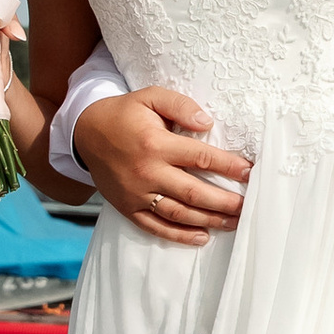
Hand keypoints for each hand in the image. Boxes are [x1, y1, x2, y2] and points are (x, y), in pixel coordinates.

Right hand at [75, 86, 251, 245]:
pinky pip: (155, 227)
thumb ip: (181, 106)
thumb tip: (207, 123)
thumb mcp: (150, 96)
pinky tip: (201, 237)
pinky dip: (179, 235)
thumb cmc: (124, 113)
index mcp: (155, 144)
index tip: (250, 172)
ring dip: (209, 220)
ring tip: (233, 223)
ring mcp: (136, 194)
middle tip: (248, 206)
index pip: (201, 157)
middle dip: (225, 201)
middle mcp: (146, 172)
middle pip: (194, 192)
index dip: (228, 166)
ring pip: (178, 213)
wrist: (84, 133)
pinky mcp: (127, 208)